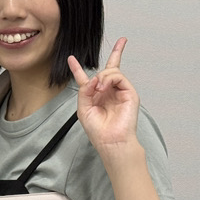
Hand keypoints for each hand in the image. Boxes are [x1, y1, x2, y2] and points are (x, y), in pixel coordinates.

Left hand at [68, 37, 139, 154]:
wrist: (111, 141)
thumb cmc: (98, 130)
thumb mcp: (83, 108)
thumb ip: (84, 90)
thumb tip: (95, 77)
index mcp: (95, 96)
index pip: (87, 79)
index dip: (77, 68)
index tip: (71, 58)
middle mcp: (109, 92)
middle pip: (111, 67)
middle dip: (112, 58)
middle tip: (112, 58)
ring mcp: (120, 91)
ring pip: (112, 70)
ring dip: (102, 76)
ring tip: (99, 89)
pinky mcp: (129, 93)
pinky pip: (118, 76)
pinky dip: (109, 79)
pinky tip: (104, 88)